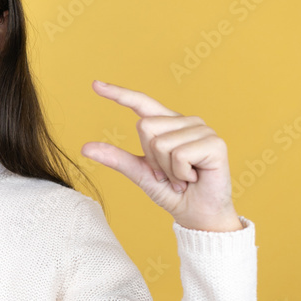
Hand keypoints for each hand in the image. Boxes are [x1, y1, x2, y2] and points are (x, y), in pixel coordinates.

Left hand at [80, 80, 243, 231]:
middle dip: (151, 158)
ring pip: (161, 143)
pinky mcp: (215, 143)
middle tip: (168, 174)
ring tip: (183, 177)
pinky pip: (179, 154)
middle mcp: (186, 122)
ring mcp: (202, 130)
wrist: (197, 215)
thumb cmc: (172, 192)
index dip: (119, 94)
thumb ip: (117, 159)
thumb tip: (85, 148)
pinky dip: (180, 173)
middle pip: (145, 126)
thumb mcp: (140, 174)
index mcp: (168, 125)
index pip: (141, 103)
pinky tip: (194, 177)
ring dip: (167, 169)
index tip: (95, 85)